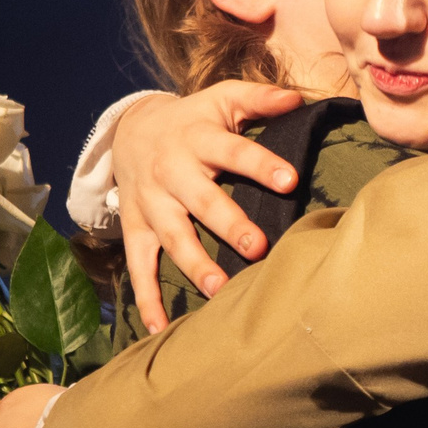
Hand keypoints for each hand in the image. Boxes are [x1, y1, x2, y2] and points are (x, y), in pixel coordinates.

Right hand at [114, 81, 303, 333]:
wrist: (130, 131)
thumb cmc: (193, 120)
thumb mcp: (221, 100)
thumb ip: (259, 98)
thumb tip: (298, 99)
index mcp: (198, 139)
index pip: (234, 151)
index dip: (260, 165)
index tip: (290, 181)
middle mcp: (172, 172)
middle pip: (201, 201)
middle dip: (229, 225)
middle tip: (258, 248)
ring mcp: (151, 204)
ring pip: (172, 237)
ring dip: (195, 264)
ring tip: (220, 290)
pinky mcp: (136, 229)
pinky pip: (138, 267)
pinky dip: (146, 298)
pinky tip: (159, 329)